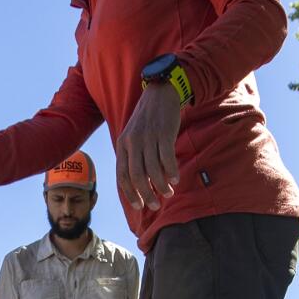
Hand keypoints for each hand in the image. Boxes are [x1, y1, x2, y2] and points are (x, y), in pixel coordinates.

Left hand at [116, 81, 182, 211]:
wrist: (161, 92)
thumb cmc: (148, 119)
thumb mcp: (134, 136)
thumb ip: (135, 157)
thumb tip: (142, 184)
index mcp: (123, 144)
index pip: (122, 175)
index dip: (130, 193)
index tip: (139, 206)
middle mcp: (132, 142)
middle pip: (137, 175)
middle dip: (146, 194)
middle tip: (155, 205)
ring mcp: (148, 137)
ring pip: (152, 169)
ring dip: (160, 185)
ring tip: (168, 193)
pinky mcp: (163, 132)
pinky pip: (166, 157)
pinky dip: (171, 171)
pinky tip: (176, 179)